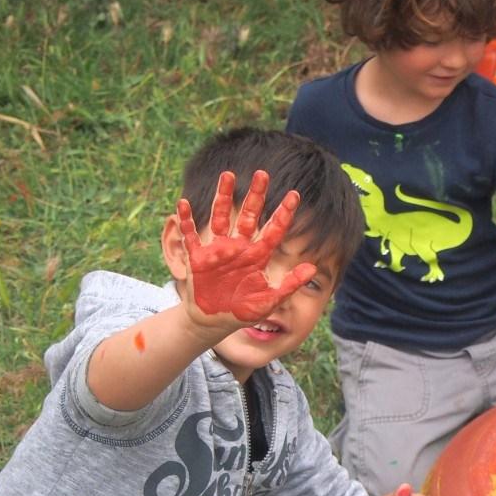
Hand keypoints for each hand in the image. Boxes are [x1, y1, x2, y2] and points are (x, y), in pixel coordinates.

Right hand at [176, 170, 316, 325]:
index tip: (295, 195)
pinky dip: (186, 221)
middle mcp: (239, 247)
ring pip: (221, 216)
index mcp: (258, 256)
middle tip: (262, 173)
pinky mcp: (198, 258)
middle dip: (256, 195)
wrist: (214, 321)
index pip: (274, 229)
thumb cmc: (243, 311)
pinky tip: (183, 204)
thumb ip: (290, 284)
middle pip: (249, 215)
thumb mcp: (270, 300)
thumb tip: (312, 269)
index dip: (284, 213)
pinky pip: (191, 236)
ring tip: (228, 175)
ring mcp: (218, 250)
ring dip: (224, 196)